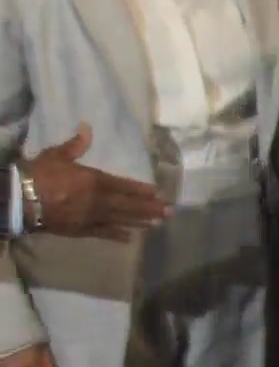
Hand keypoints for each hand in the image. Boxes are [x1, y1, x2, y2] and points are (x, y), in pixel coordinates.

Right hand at [22, 123, 168, 239]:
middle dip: (149, 208)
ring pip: (120, 220)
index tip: (158, 193)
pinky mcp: (80, 230)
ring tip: (157, 224)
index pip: (124, 185)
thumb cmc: (41, 174)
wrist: (22, 200)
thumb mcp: (58, 155)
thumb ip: (76, 144)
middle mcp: (99, 200)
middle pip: (128, 205)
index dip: (141, 190)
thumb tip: (87, 127)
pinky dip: (116, 236)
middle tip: (168, 212)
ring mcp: (91, 217)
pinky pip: (102, 233)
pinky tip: (129, 238)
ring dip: (139, 221)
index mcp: (95, 180)